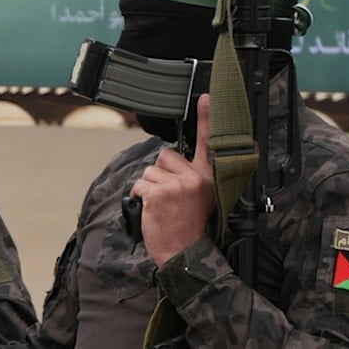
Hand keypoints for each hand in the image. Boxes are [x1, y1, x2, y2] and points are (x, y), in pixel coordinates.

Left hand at [130, 94, 215, 265]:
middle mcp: (197, 177)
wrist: (184, 252)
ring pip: (149, 170)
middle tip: (171, 197)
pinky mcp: (161, 192)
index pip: (208, 142)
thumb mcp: (201, 197)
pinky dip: (140, 196)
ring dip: (149, 187)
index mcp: (208, 176)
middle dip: (160, 173)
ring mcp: (179, 184)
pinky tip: (153, 210)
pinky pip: (140, 184)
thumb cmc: (189, 225)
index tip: (206, 96)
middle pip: (164, 155)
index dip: (207, 117)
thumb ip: (192, 174)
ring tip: (163, 206)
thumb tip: (172, 156)